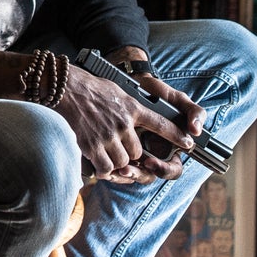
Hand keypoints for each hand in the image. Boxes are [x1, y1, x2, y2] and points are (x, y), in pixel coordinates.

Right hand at [56, 64, 200, 183]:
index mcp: (132, 108)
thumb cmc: (92, 88)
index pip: (160, 123)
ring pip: (123, 161)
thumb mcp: (118, 91)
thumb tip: (140, 115)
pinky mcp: (92, 145)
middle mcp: (123, 123)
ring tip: (106, 151)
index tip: (188, 143)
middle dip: (129, 152)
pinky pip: (106, 167)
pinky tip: (98, 160)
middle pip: (137, 151)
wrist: (68, 89)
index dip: (175, 135)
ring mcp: (108, 135)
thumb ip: (130, 105)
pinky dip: (104, 168)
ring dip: (117, 160)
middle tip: (118, 145)